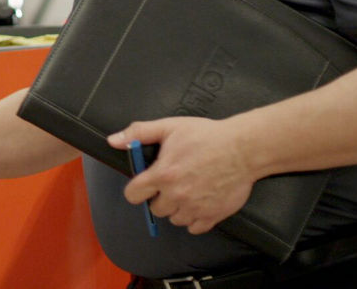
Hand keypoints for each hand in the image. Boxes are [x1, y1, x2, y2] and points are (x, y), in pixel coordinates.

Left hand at [109, 117, 255, 233]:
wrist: (243, 148)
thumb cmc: (207, 136)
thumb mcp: (169, 127)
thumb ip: (138, 133)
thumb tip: (113, 140)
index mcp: (163, 175)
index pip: (133, 195)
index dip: (136, 189)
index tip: (143, 184)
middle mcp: (177, 195)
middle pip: (155, 209)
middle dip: (159, 197)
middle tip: (171, 183)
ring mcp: (195, 208)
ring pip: (174, 219)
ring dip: (176, 209)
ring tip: (187, 191)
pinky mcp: (213, 216)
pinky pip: (194, 228)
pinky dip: (194, 219)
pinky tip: (198, 203)